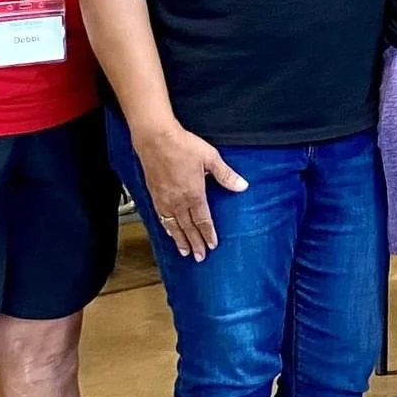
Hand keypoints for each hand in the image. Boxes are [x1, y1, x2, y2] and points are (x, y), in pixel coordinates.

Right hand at [135, 120, 247, 260]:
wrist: (156, 139)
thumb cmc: (182, 145)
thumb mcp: (210, 158)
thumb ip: (226, 175)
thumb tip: (242, 186)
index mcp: (194, 194)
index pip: (203, 220)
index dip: (208, 234)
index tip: (212, 245)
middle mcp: (178, 201)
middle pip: (188, 228)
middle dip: (195, 243)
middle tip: (200, 257)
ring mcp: (164, 200)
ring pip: (173, 226)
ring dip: (180, 240)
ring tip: (185, 251)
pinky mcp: (154, 195)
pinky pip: (161, 217)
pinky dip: (166, 228)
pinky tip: (169, 232)